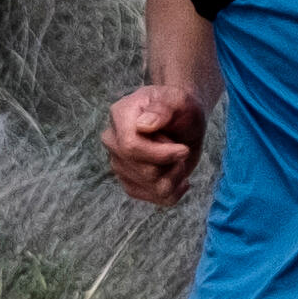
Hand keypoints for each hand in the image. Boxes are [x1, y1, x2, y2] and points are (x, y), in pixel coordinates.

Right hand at [102, 78, 206, 202]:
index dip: (162, 154)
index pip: (131, 147)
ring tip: (179, 159)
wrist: (183, 120)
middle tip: (181, 148)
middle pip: (145, 171)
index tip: (184, 149)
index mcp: (120, 116)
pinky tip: (179, 174)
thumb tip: (143, 126)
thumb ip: (163, 108)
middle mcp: (113, 142)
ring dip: (176, 176)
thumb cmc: (180, 107)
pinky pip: (158, 198)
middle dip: (172, 163)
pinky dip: (176, 189)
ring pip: (154, 188)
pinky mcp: (131, 182)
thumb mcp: (178, 100)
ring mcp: (119, 164)